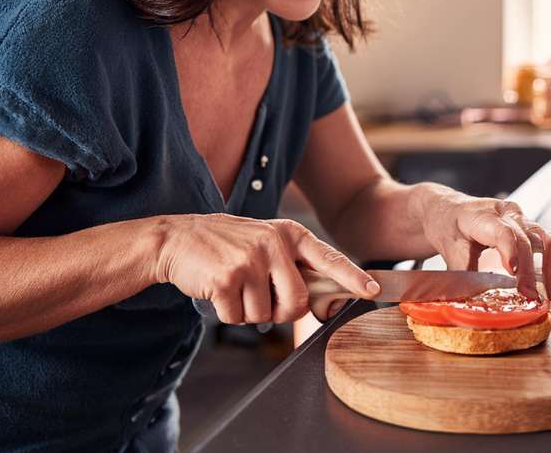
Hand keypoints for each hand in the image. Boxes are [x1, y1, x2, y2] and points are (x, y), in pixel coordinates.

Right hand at [149, 214, 378, 323]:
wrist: (177, 238)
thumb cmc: (227, 246)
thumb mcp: (266, 242)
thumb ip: (293, 265)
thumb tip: (323, 300)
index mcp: (289, 234)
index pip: (329, 258)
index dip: (352, 278)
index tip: (373, 290)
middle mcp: (274, 244)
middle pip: (298, 302)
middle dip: (281, 312)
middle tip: (261, 298)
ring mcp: (250, 260)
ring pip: (265, 315)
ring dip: (248, 311)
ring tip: (234, 286)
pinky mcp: (227, 278)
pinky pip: (238, 317)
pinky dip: (227, 313)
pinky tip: (218, 290)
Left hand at [414, 186, 550, 299]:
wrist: (450, 212)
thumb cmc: (449, 228)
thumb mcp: (449, 250)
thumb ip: (462, 273)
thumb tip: (474, 301)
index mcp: (483, 215)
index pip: (503, 231)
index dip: (511, 251)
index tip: (513, 272)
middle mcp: (509, 214)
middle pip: (528, 239)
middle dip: (531, 271)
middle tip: (530, 296)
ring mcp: (524, 220)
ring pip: (548, 240)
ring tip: (550, 295)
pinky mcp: (533, 230)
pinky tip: (550, 287)